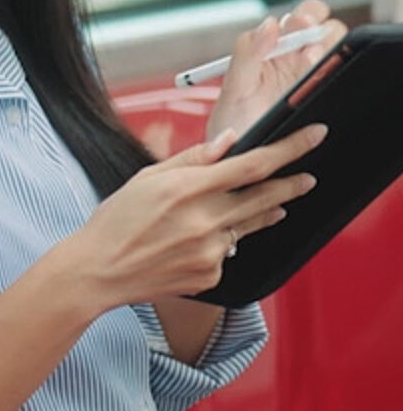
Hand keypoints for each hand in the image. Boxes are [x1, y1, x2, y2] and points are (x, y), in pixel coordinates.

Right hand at [57, 122, 326, 308]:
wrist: (97, 272)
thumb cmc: (115, 223)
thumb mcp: (146, 179)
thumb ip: (191, 159)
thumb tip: (228, 142)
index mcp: (186, 189)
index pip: (252, 164)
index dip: (289, 149)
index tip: (312, 137)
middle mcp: (203, 220)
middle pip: (265, 196)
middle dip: (291, 184)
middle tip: (306, 178)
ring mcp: (210, 250)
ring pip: (249, 226)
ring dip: (265, 212)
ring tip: (273, 205)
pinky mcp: (210, 274)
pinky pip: (227, 253)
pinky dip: (222, 244)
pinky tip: (199, 243)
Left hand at [205, 0, 347, 142]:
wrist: (239, 160)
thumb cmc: (231, 125)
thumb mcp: (232, 89)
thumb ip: (246, 53)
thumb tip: (268, 24)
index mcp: (271, 50)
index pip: (298, 19)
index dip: (305, 14)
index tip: (299, 22)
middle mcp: (295, 60)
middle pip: (324, 29)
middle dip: (320, 27)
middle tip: (308, 38)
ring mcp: (312, 79)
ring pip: (336, 50)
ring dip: (327, 49)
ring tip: (309, 62)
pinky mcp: (323, 96)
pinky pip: (339, 76)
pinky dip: (334, 71)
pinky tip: (316, 78)